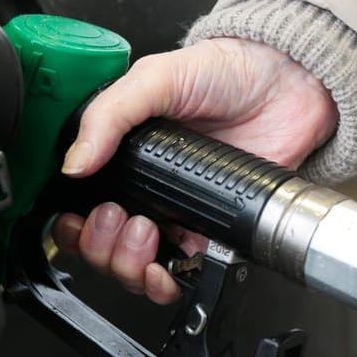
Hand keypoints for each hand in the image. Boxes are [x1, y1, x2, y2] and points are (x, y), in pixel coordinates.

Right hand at [51, 36, 336, 303]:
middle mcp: (145, 189)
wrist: (285, 86)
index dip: (70, 224)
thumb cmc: (225, 72)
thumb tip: (73, 164)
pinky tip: (164, 267)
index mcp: (121, 156)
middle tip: (115, 216)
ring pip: (133, 268)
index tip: (75, 218)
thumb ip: (109, 115)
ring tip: (144, 230)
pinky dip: (165, 284)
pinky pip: (180, 274)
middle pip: (100, 246)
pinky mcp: (212, 232)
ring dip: (127, 263)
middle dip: (98, 245)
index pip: (78, 206)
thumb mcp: (155, 78)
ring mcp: (177, 214)